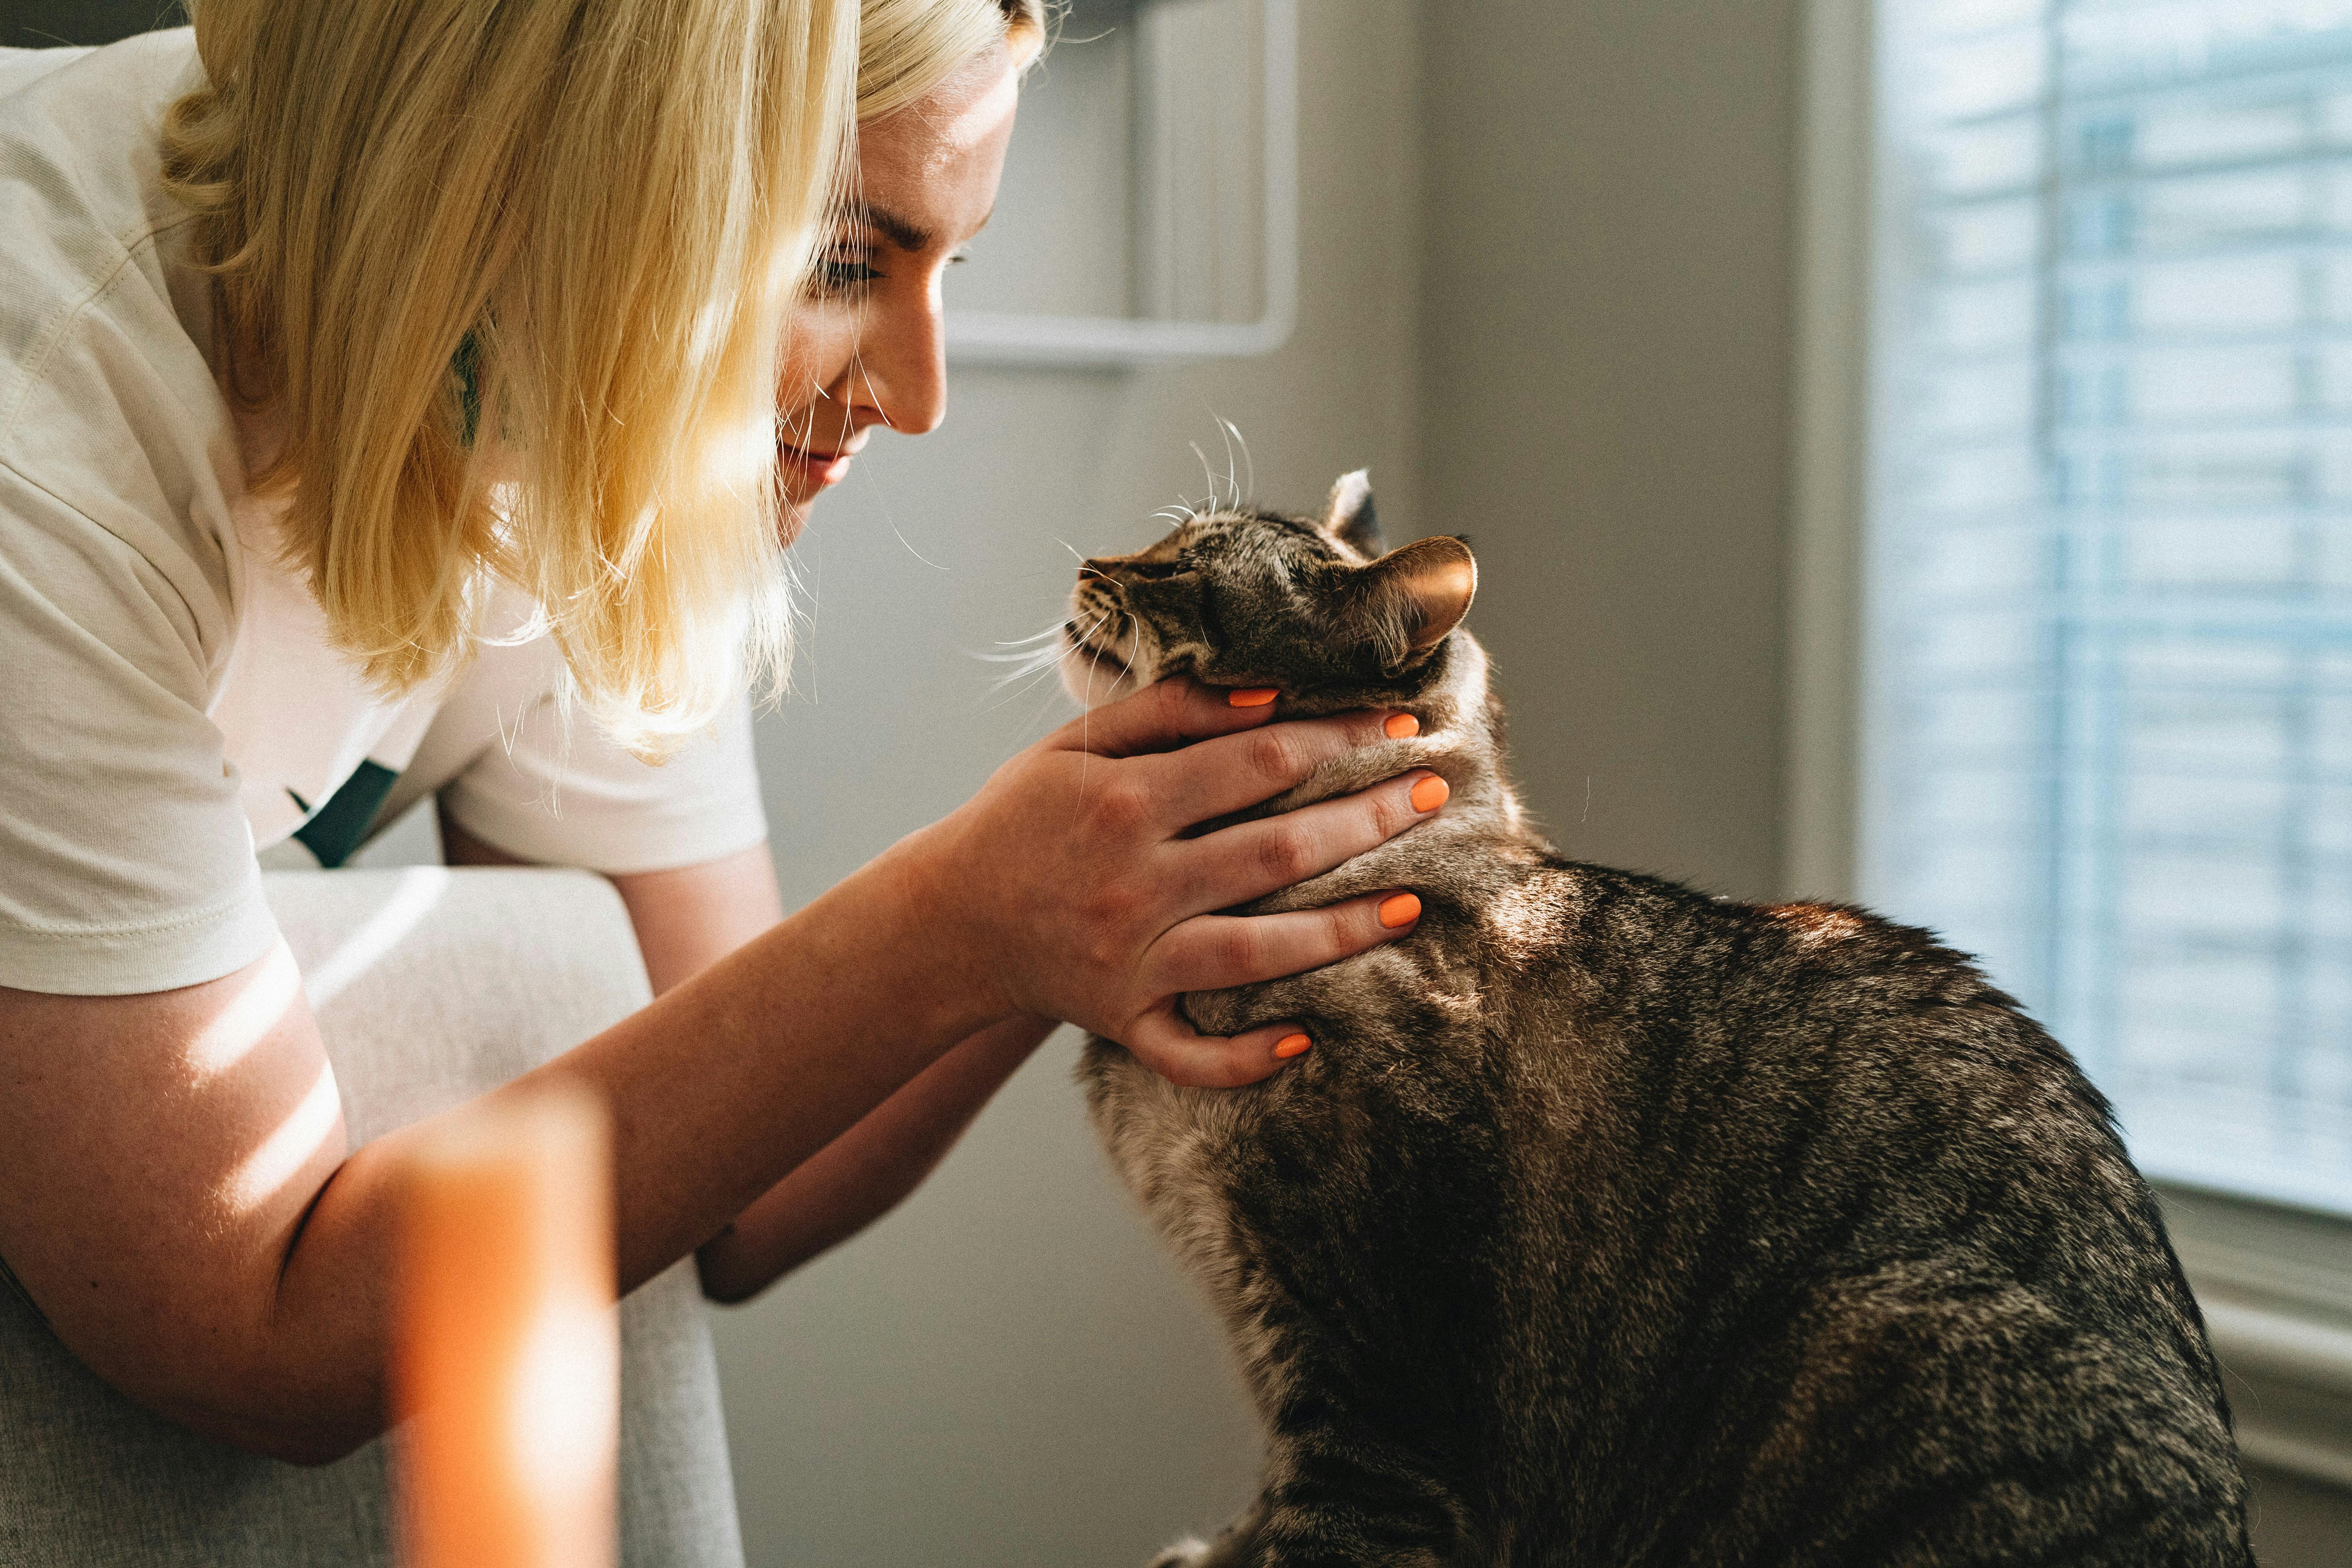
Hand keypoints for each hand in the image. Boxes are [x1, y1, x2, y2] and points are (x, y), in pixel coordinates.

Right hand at [917, 678, 1442, 1087]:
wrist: (947, 918)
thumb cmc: (1023, 818)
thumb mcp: (1076, 746)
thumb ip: (1168, 711)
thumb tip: (1267, 695)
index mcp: (1127, 803)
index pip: (1259, 761)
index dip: (1337, 737)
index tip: (1397, 722)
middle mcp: (1135, 883)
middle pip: (1276, 851)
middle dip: (1367, 819)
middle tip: (1437, 794)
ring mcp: (1131, 960)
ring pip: (1256, 953)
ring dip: (1341, 931)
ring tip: (1411, 905)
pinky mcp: (1123, 1020)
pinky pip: (1191, 1053)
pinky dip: (1245, 1057)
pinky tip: (1304, 1039)